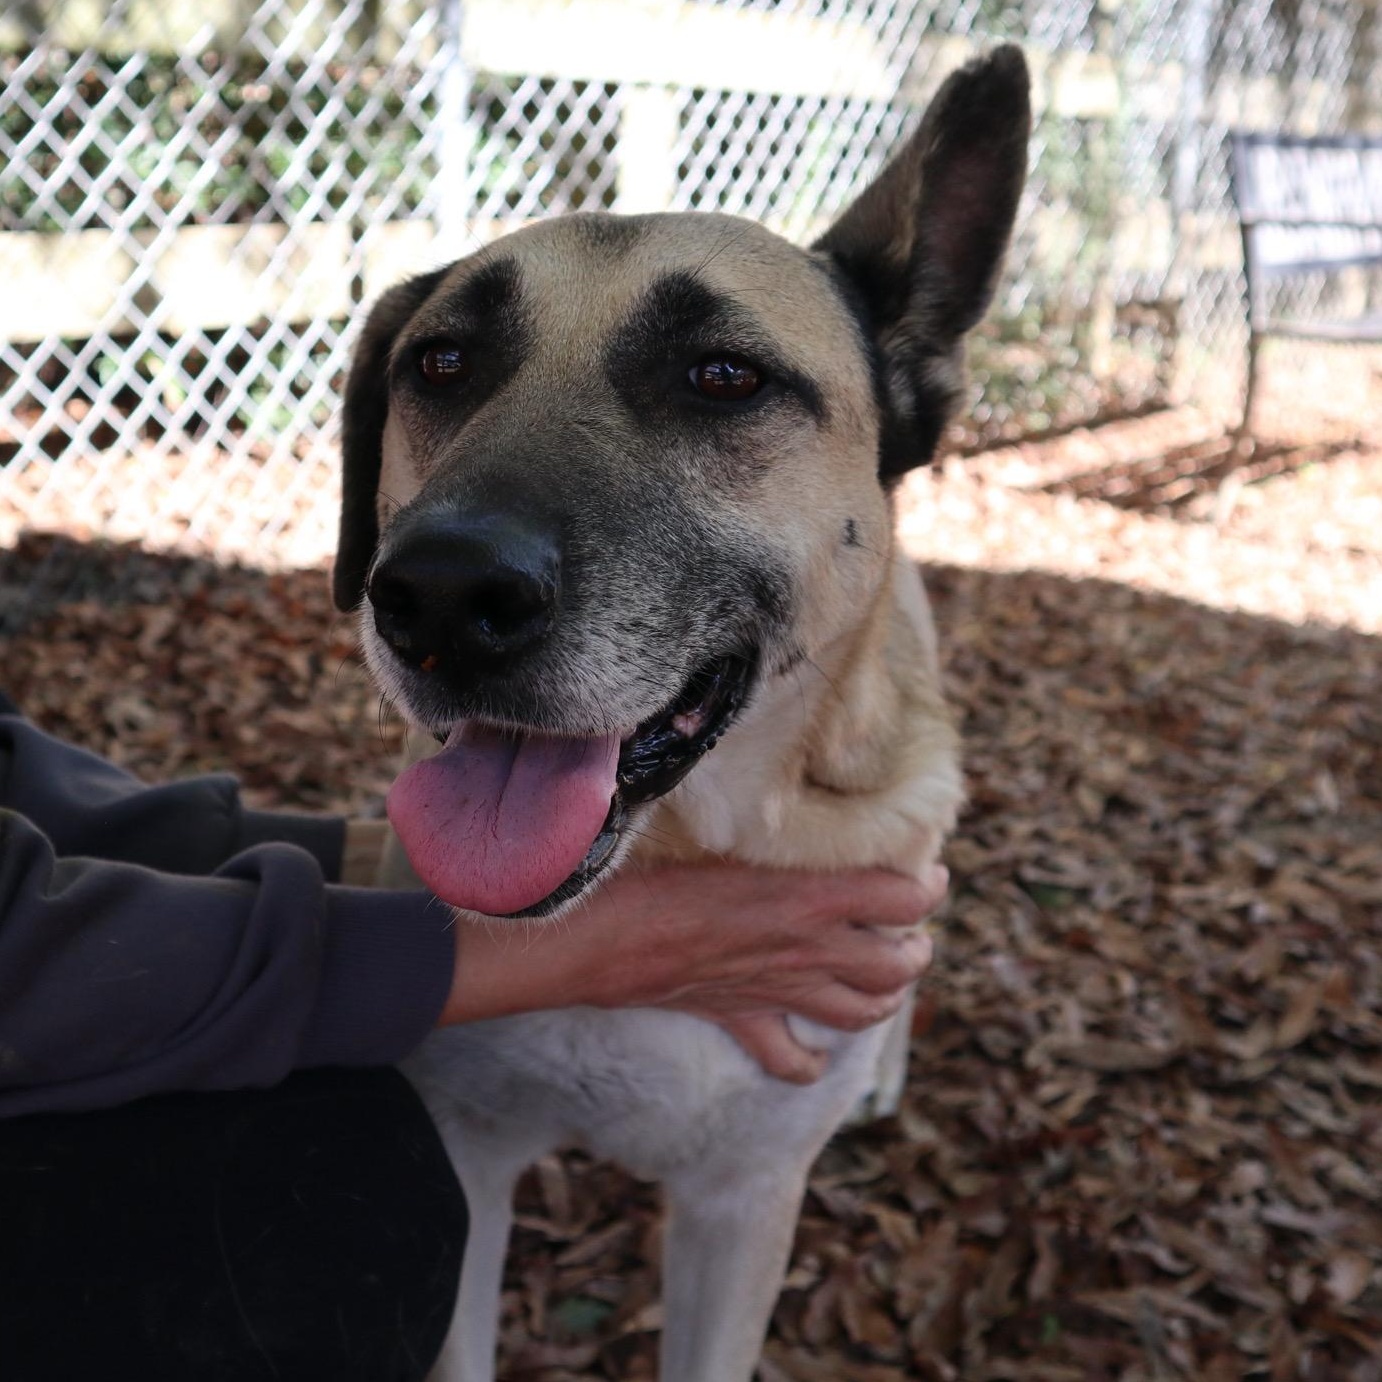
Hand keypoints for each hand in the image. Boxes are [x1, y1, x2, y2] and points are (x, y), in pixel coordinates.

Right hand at [439, 862, 946, 1082]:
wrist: (592, 938)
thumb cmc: (647, 868)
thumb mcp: (721, 829)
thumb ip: (769, 824)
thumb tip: (791, 801)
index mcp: (809, 896)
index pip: (904, 898)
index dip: (928, 887)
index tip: (928, 871)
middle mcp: (806, 949)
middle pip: (897, 965)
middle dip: (915, 949)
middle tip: (910, 930)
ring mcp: (775, 990)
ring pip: (860, 1012)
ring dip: (883, 999)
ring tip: (886, 979)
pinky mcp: (739, 1017)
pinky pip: (788, 1057)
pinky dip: (806, 1061)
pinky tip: (812, 1054)